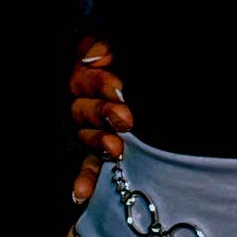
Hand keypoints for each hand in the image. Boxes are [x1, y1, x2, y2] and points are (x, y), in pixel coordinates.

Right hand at [69, 37, 130, 203]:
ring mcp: (88, 131)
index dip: (100, 84)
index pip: (85, 81)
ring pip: (86, 138)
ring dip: (99, 144)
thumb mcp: (117, 44)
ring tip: (116, 150)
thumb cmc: (129, 57)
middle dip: (104, 114)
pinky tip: (81, 193)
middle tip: (126, 119)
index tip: (120, 88)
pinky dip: (85, 179)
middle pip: (84, 110)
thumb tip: (93, 56)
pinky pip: (87, 165)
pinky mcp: (96, 152)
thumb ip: (103, 43)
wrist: (156, 75)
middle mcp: (83, 106)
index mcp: (86, 78)